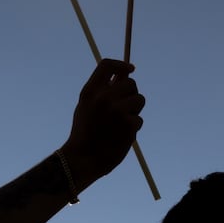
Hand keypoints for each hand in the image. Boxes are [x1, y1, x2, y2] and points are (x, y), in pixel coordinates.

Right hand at [60, 59, 144, 190]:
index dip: (121, 64)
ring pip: (140, 99)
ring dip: (134, 110)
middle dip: (131, 93)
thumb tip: (123, 75)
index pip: (107, 65)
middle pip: (130, 83)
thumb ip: (100, 90)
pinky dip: (133, 127)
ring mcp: (117, 111)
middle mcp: (103, 98)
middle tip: (124, 107)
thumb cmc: (85, 132)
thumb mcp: (85, 106)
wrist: (83, 158)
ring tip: (121, 122)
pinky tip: (121, 135)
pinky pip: (139, 119)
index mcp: (90, 92)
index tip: (130, 69)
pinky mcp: (129, 124)